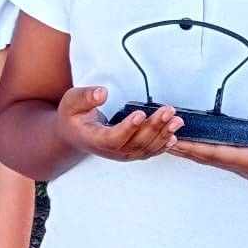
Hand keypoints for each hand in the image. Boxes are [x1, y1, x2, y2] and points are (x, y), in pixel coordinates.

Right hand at [55, 86, 180, 162]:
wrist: (74, 134)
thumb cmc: (73, 116)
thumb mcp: (71, 102)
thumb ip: (85, 97)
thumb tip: (102, 93)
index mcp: (94, 139)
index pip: (113, 139)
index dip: (127, 128)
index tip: (139, 114)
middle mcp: (110, 151)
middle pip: (135, 143)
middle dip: (154, 127)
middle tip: (168, 111)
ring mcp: (122, 154)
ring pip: (146, 148)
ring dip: (163, 134)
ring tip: (176, 120)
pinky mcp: (131, 152)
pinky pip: (149, 152)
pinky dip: (163, 144)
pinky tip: (173, 135)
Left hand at [168, 127, 247, 203]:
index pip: (218, 154)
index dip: (196, 147)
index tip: (177, 141)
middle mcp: (239, 163)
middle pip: (204, 156)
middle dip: (181, 147)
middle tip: (157, 137)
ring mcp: (237, 163)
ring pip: (205, 155)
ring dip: (185, 147)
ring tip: (162, 136)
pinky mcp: (239, 160)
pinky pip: (212, 153)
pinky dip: (196, 147)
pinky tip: (184, 141)